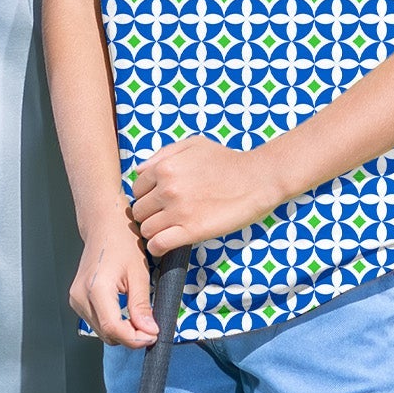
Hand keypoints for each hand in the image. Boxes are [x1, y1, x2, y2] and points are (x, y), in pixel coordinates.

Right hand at [69, 213, 156, 347]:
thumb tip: (149, 331)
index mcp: (96, 288)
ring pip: (102, 332)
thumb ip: (141, 306)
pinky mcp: (77, 300)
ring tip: (138, 316)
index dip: (136, 339)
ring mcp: (76, 299)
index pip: (114, 329)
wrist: (103, 224)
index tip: (153, 335)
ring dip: (123, 332)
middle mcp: (81, 296)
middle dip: (131, 336)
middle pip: (108, 334)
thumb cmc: (121, 241)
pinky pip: (97, 323)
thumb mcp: (138, 273)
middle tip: (150, 325)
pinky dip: (113, 324)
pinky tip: (124, 312)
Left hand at [128, 136, 288, 257]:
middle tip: (162, 217)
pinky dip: (158, 247)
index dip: (146, 197)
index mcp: (164, 167)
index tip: (157, 202)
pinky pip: (159, 244)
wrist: (256, 178)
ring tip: (166, 230)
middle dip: (148, 215)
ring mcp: (178, 211)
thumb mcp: (192, 145)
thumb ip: (162, 154)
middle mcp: (167, 189)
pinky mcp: (192, 231)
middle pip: (139, 211)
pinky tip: (165, 244)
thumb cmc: (226, 160)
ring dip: (153, 232)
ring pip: (146, 229)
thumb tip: (139, 171)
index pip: (137, 189)